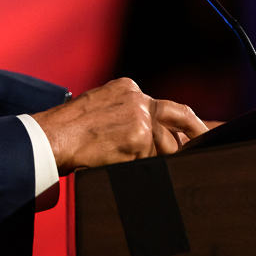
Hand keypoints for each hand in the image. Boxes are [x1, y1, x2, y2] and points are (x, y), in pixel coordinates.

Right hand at [30, 77, 207, 173]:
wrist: (50, 137)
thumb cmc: (68, 129)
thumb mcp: (100, 108)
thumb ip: (127, 114)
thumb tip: (154, 135)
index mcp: (127, 88)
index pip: (163, 105)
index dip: (183, 121)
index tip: (196, 130)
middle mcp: (137, 99)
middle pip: (178, 117)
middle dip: (197, 133)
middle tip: (205, 144)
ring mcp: (140, 118)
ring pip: (163, 146)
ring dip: (152, 159)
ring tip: (130, 162)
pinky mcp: (139, 139)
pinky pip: (150, 161)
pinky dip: (138, 168)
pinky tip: (116, 163)